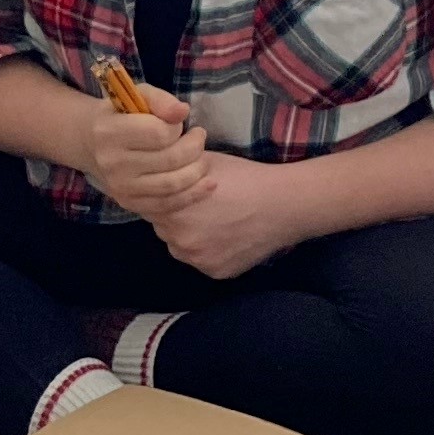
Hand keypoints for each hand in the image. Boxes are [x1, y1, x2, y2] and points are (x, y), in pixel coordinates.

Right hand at [81, 100, 211, 222]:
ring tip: (203, 159)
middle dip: (195, 148)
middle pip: (170, 160)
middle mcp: (113, 163)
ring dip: (197, 171)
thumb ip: (161, 100)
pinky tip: (207, 184)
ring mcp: (120, 188)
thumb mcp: (138, 96)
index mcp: (110, 132)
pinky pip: (167, 205)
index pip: (160, 134)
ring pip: (172, 185)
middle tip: (199, 138)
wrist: (92, 144)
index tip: (177, 124)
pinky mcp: (129, 204)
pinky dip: (192, 195)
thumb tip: (183, 111)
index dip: (176, 127)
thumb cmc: (122, 115)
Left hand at [140, 149, 319, 280]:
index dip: (162, 198)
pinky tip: (226, 235)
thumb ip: (176, 169)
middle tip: (199, 206)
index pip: (150, 207)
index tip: (177, 193)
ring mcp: (198, 260)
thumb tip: (157, 164)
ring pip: (181, 248)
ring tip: (213, 221)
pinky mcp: (217, 272)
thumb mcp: (204, 162)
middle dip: (174, 218)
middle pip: (163, 229)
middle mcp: (180, 241)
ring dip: (189, 236)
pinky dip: (209, 250)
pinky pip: (203, 261)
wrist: (283, 204)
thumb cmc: (244, 178)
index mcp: (172, 211)